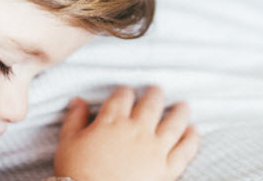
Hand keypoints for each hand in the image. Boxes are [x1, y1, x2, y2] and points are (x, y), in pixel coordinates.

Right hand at [54, 86, 199, 180]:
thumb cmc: (76, 172)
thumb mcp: (68, 143)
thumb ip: (74, 119)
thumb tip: (77, 100)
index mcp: (113, 121)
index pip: (122, 97)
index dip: (124, 92)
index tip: (126, 92)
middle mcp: (137, 130)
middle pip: (151, 104)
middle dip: (154, 94)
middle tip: (157, 90)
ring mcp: (154, 149)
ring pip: (173, 123)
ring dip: (180, 111)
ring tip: (184, 105)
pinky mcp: (166, 169)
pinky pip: (184, 150)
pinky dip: (191, 139)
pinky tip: (194, 131)